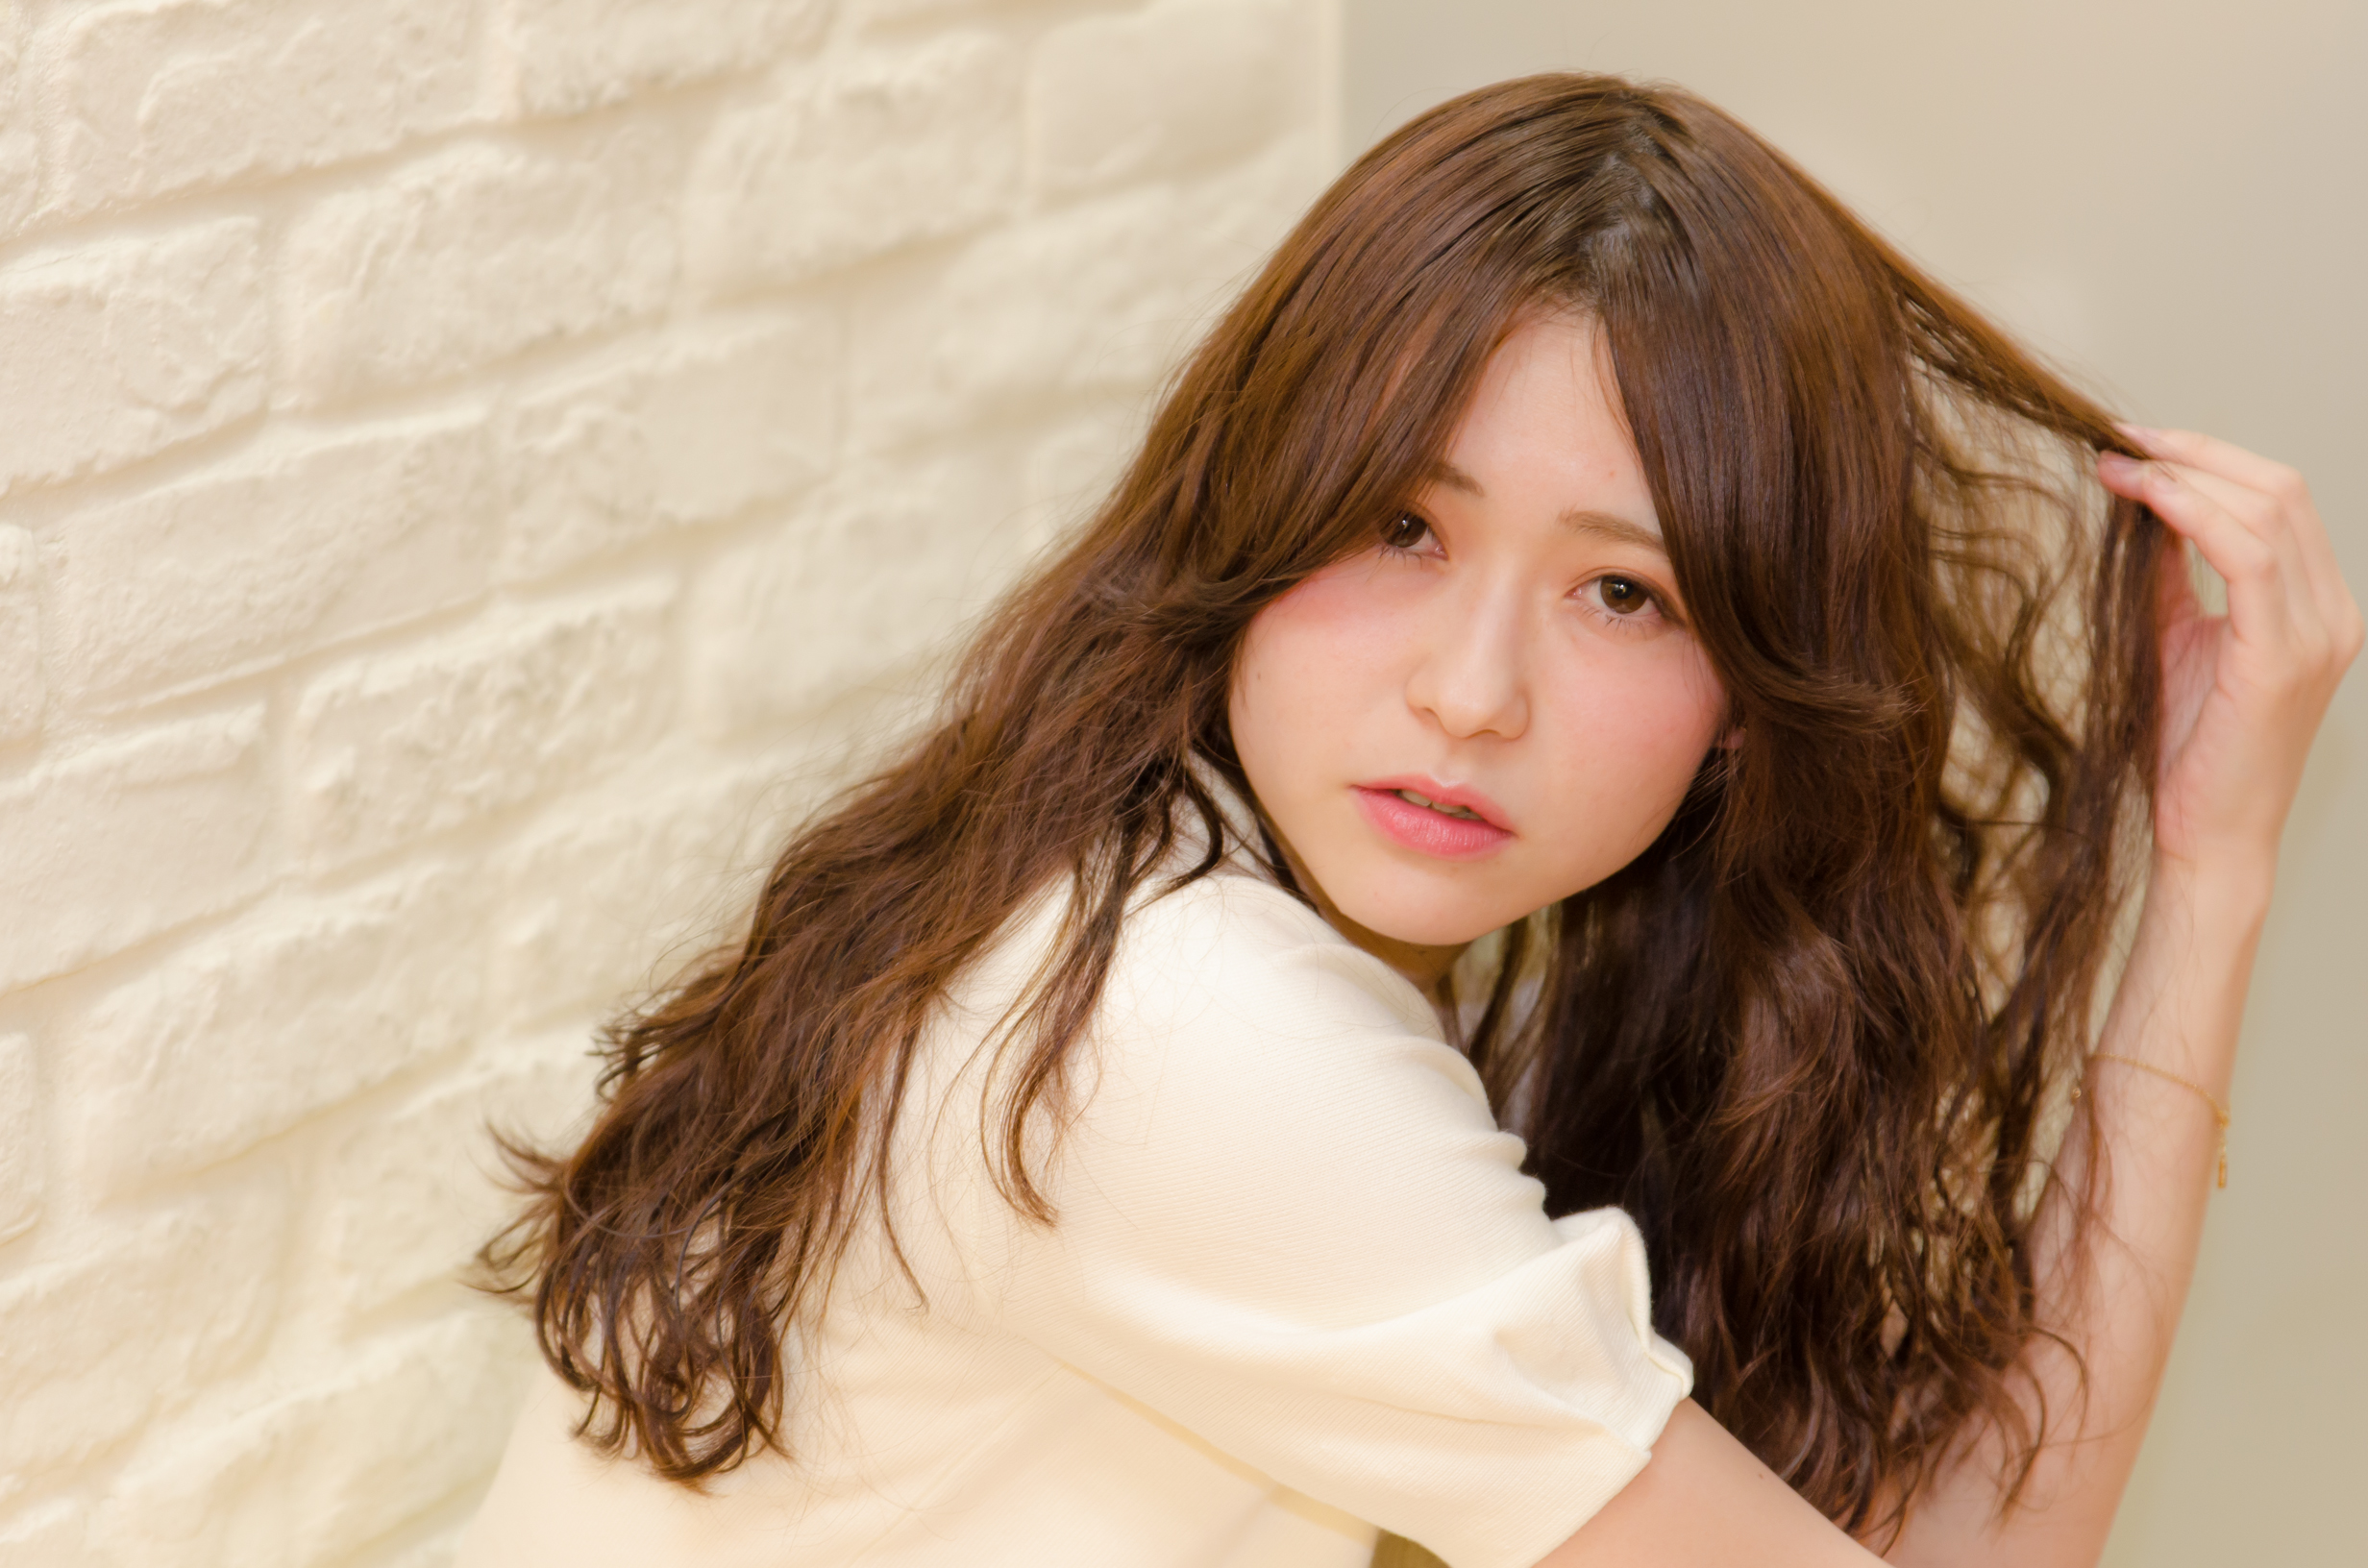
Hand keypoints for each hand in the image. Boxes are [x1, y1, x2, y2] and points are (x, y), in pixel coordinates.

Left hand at [2098, 427, 2361, 876]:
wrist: (2209, 834)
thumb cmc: (2191, 748)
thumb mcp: (2175, 639)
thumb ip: (2169, 576)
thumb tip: (2140, 507)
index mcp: (2316, 604)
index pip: (2278, 498)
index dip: (2208, 458)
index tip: (2135, 444)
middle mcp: (2333, 610)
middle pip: (2279, 488)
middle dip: (2195, 451)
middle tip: (2119, 440)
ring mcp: (2319, 631)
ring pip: (2268, 509)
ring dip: (2186, 474)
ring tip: (2119, 465)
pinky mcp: (2283, 656)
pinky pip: (2246, 556)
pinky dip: (2193, 514)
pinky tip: (2144, 500)